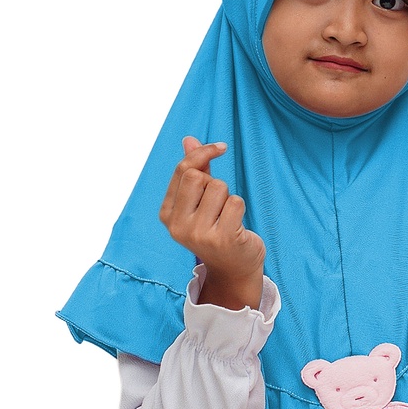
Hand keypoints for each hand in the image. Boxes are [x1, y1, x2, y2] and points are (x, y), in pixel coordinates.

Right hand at [159, 136, 265, 310]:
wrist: (234, 270)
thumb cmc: (217, 230)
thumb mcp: (201, 202)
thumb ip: (195, 171)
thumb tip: (189, 139)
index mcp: (167, 214)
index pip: (182, 170)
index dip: (202, 153)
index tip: (221, 147)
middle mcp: (178, 226)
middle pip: (198, 176)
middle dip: (215, 183)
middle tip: (220, 206)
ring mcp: (199, 234)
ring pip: (219, 187)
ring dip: (229, 198)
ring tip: (227, 219)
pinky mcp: (223, 238)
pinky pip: (236, 202)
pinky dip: (240, 209)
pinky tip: (236, 227)